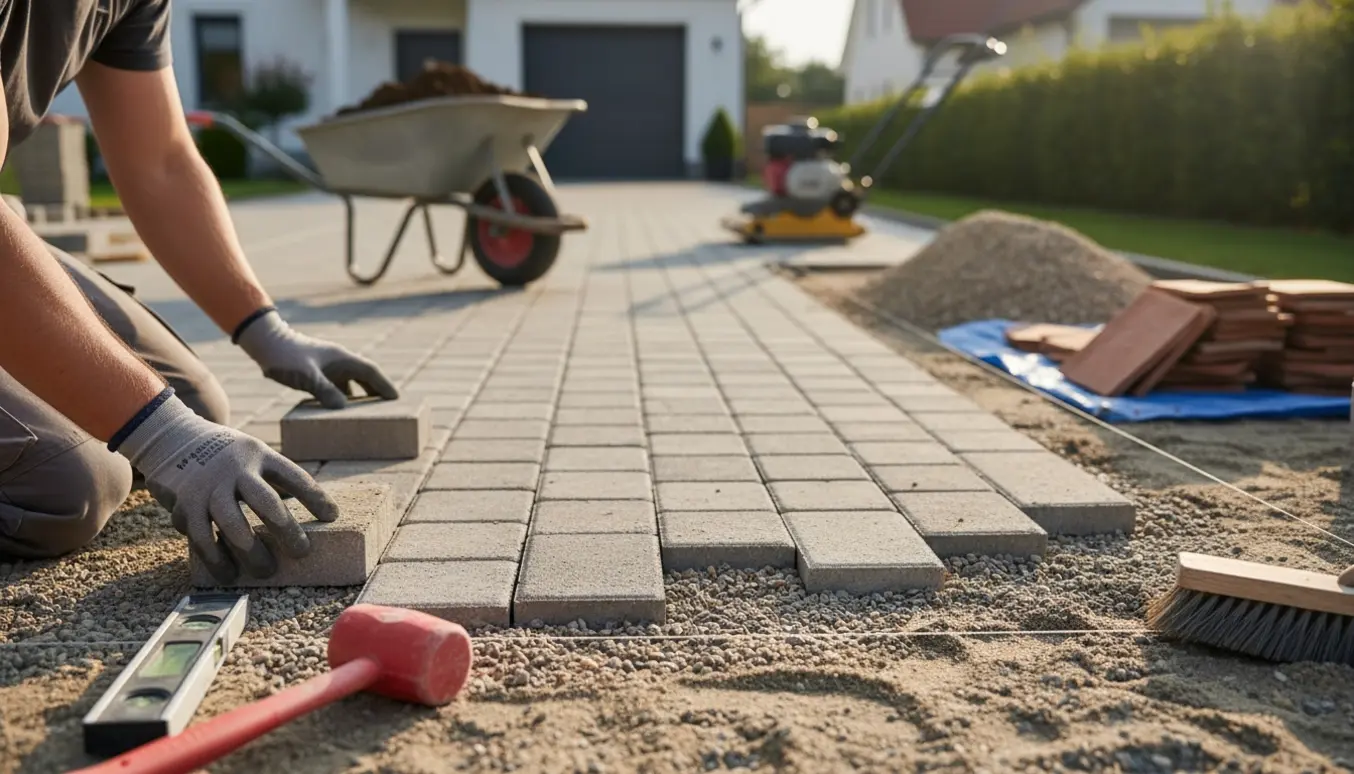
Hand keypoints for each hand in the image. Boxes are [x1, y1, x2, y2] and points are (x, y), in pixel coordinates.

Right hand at [117, 392, 338, 581]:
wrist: (172, 439)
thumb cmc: (227, 457)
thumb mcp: (253, 454)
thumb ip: (275, 479)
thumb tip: (313, 516)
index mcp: (259, 455)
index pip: (293, 476)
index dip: (315, 497)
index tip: (332, 517)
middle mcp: (234, 469)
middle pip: (265, 502)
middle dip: (286, 529)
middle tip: (302, 552)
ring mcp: (209, 487)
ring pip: (233, 524)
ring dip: (251, 551)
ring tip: (266, 571)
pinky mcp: (186, 504)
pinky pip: (202, 537)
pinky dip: (216, 558)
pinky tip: (229, 574)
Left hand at [235, 308, 397, 408]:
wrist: (265, 344)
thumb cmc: (286, 357)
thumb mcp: (306, 376)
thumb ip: (324, 390)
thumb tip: (342, 406)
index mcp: (342, 358)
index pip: (370, 371)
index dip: (384, 385)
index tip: (396, 398)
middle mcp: (338, 361)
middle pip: (364, 375)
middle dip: (376, 390)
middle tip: (388, 407)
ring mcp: (327, 365)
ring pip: (350, 380)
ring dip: (359, 394)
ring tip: (366, 411)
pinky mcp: (316, 370)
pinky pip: (336, 384)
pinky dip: (342, 395)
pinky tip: (338, 408)